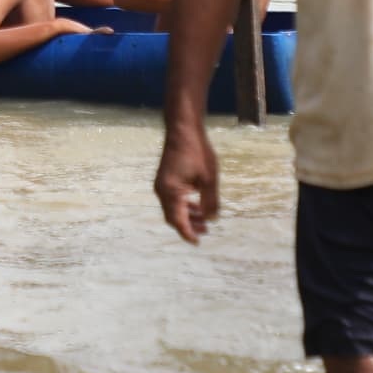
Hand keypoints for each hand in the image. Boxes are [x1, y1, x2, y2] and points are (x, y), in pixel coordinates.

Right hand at [154, 121, 220, 241]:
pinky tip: (197, 205)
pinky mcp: (164, 179)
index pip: (178, 220)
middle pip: (173, 217)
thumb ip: (210, 202)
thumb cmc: (197, 151)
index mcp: (171, 192)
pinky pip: (172, 199)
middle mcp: (162, 190)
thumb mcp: (209, 179)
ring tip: (204, 221)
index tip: (197, 243)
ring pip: (172, 208)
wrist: (183, 129)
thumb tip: (211, 220)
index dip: (188, 233)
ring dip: (187, 216)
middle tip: (205, 232)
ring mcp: (161, 184)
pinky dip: (184, 205)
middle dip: (188, 226)